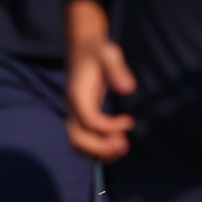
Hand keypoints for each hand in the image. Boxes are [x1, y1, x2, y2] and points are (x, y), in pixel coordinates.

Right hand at [66, 0, 135, 161]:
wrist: (83, 49)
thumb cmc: (98, 51)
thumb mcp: (109, 54)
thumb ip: (117, 69)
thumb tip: (128, 89)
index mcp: (77, 94)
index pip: (88, 120)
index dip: (108, 127)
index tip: (129, 121)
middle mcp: (72, 107)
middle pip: (77, 139)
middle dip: (101, 147)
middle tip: (125, 143)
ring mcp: (74, 114)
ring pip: (78, 145)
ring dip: (99, 153)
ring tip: (123, 146)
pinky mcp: (80, 118)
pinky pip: (83, 143)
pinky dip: (98, 150)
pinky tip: (117, 142)